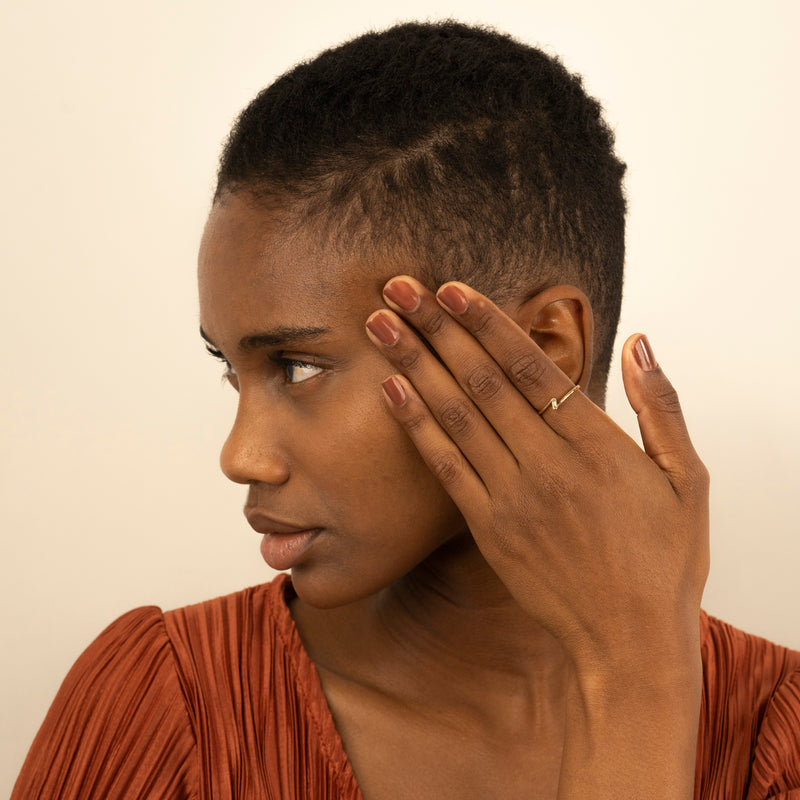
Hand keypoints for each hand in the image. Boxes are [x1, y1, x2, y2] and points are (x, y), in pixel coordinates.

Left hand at [366, 276, 707, 796]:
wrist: (629, 639)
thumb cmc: (664, 559)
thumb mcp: (687, 481)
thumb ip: (661, 407)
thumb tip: (639, 342)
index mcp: (596, 444)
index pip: (530, 366)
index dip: (486, 322)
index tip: (450, 289)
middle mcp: (547, 464)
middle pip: (480, 380)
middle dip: (435, 328)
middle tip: (397, 287)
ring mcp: (512, 497)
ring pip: (454, 415)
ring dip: (413, 365)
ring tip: (380, 324)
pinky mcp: (488, 528)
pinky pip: (444, 467)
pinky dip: (416, 425)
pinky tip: (390, 390)